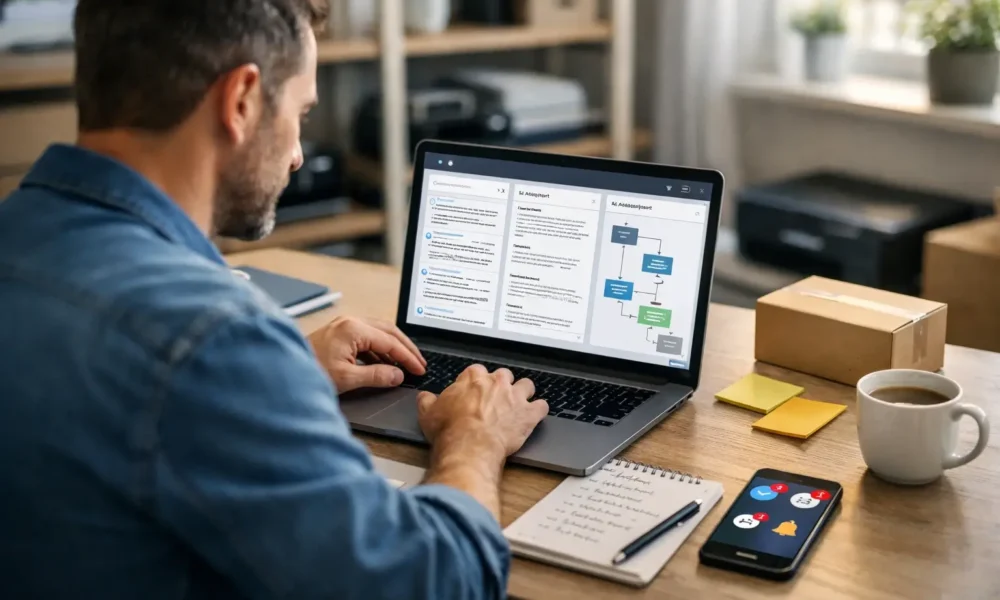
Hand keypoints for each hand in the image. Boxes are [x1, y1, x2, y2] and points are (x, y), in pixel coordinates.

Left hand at [308, 316, 425, 393]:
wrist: (283, 371)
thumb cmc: (310, 372)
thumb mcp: (347, 378)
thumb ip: (376, 375)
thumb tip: (398, 375)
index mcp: (353, 329)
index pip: (390, 342)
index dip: (407, 357)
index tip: (419, 369)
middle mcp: (350, 322)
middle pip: (388, 331)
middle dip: (405, 348)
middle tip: (419, 362)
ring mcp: (344, 326)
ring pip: (378, 333)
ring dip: (393, 348)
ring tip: (406, 363)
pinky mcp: (339, 334)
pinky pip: (367, 338)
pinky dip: (379, 350)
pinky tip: (385, 363)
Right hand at [417, 365, 548, 456]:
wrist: (469, 446)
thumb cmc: (450, 430)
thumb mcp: (428, 413)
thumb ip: (427, 401)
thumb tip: (425, 397)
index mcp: (472, 378)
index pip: (477, 371)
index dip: (476, 382)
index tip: (474, 392)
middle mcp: (496, 382)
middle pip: (503, 375)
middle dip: (501, 385)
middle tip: (495, 399)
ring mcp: (515, 396)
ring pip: (526, 385)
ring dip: (523, 393)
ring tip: (518, 404)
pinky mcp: (528, 414)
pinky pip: (541, 406)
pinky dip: (539, 410)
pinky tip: (535, 415)